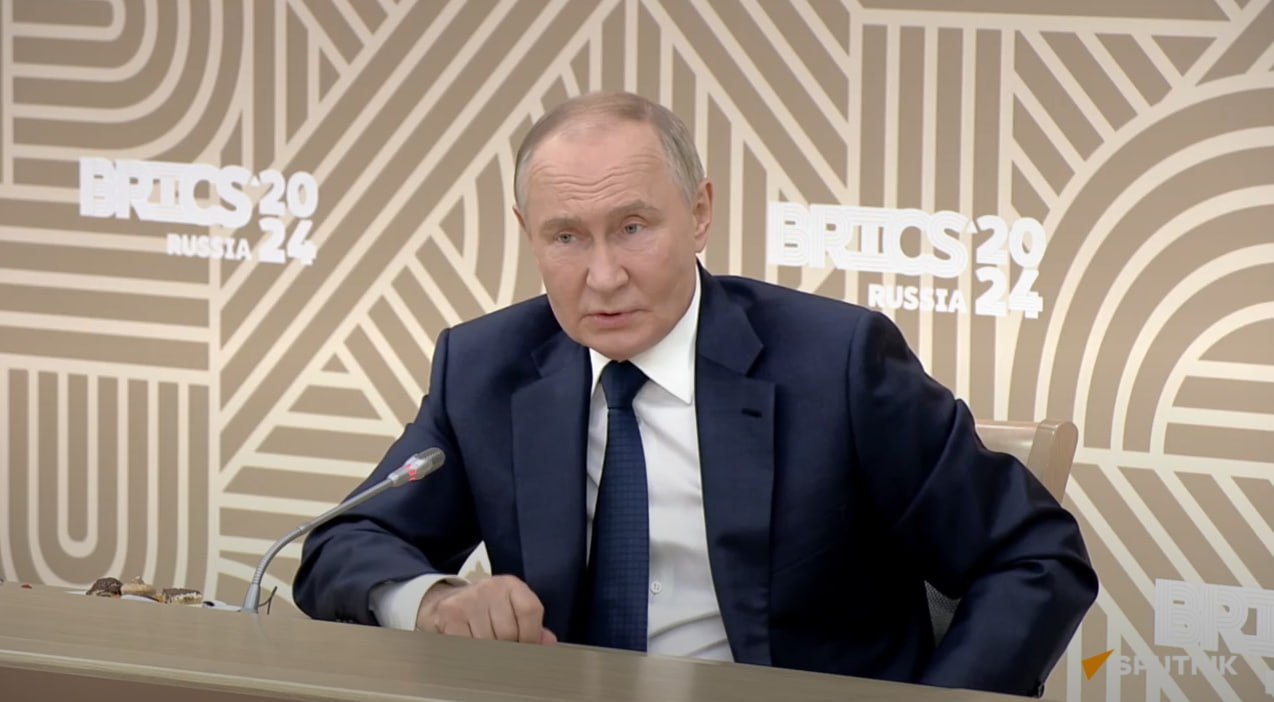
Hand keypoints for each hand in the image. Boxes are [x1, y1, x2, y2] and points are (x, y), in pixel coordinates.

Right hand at [415, 575, 556, 644]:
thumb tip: (549, 642)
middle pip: (509, 631)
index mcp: (511, 585)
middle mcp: (491, 587)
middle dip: (507, 648)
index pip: (530, 611)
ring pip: (488, 641)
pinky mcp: (450, 613)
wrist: (444, 602)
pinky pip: (466, 643)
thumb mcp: (509, 611)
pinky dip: (470, 651)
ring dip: (487, 652)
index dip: (531, 636)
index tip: (526, 648)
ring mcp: (469, 598)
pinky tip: (469, 646)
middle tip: (501, 651)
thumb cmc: (484, 610)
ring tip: (484, 648)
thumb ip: (530, 626)